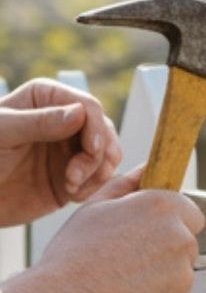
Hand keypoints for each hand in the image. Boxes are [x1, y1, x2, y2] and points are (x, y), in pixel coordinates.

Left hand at [0, 79, 122, 225]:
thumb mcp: (3, 134)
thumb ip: (39, 122)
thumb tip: (80, 112)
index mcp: (46, 99)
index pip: (88, 107)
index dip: (97, 128)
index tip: (93, 150)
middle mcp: (65, 121)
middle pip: (105, 132)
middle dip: (97, 156)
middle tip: (75, 176)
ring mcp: (72, 148)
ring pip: (109, 156)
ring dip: (97, 173)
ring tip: (71, 186)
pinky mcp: (76, 175)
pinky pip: (100, 179)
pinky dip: (93, 188)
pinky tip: (71, 194)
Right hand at [0, 168, 203, 292]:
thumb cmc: (74, 255)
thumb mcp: (95, 208)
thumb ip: (128, 185)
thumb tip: (148, 168)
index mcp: (163, 209)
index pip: (190, 212)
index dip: (169, 222)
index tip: (148, 232)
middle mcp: (182, 241)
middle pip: (184, 246)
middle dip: (163, 251)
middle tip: (123, 261)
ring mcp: (183, 279)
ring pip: (177, 277)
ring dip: (157, 280)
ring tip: (118, 285)